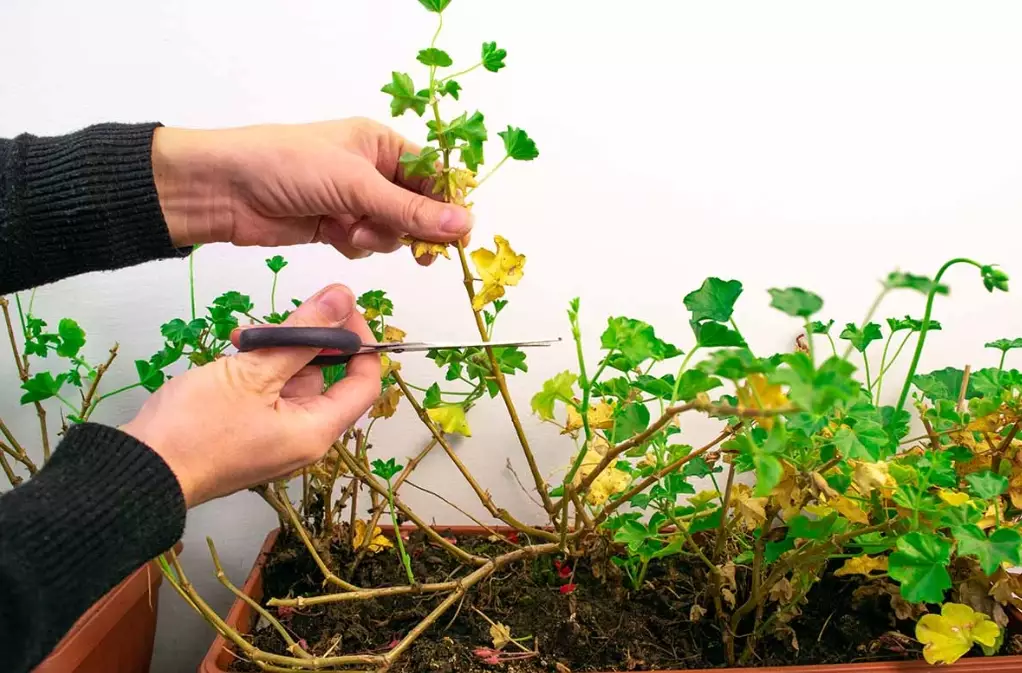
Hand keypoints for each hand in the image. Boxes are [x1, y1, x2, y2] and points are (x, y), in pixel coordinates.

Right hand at [120, 284, 378, 506]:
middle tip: (272, 322)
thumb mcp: (253, 372)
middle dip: (304, 340)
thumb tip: (344, 297)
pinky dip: (257, 368)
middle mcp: (304, 437)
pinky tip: (234, 351)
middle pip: (326, 376)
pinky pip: (269, 391)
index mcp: (316, 431)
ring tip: (242, 338)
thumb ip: (303, 333)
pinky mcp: (250, 431)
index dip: (360, 341)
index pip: (364, 382)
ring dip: (274, 350)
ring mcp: (276, 436)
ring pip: (293, 378)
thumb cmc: (197, 426)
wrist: (139, 472)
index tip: (339, 309)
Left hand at [151, 118, 470, 263]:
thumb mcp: (356, 184)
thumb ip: (410, 210)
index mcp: (381, 143)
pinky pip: (365, 243)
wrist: (225, 190)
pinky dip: (354, 243)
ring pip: (392, 230)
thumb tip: (464, 224)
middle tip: (420, 252)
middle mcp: (372, 170)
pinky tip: (333, 234)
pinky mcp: (334, 226)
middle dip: (411, 226)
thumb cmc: (289, 166)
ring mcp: (352, 200)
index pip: (432, 174)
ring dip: (377, 235)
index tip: (458, 234)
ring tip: (349, 228)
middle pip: (417, 207)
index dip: (447, 203)